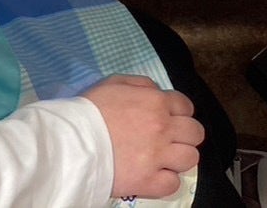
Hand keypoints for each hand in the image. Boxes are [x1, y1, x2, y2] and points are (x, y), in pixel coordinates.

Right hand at [83, 75, 203, 199]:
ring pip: (190, 158)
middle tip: (169, 140)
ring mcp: (158, 156)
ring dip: (179, 158)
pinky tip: (155, 176)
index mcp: (157, 102)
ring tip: (164, 160)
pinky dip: (166, 181)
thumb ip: (142, 84)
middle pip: (195, 133)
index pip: (186, 107)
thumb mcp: (114, 82)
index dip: (179, 113)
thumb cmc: (89, 109)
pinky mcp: (148, 181)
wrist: (71, 141)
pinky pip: (173, 184)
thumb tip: (157, 91)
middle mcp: (163, 128)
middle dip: (185, 135)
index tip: (169, 120)